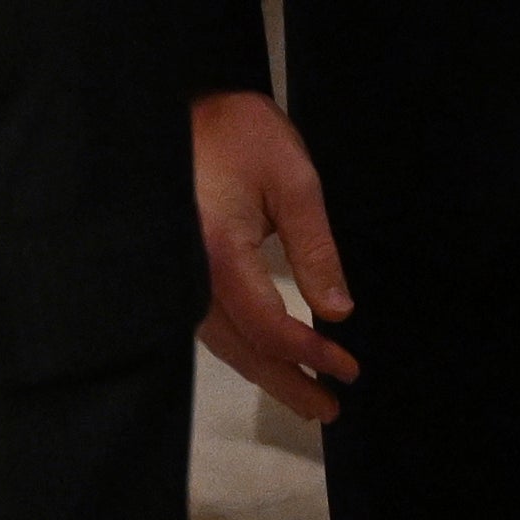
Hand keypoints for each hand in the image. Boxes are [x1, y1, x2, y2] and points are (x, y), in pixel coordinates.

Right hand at [193, 90, 356, 424]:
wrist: (170, 108)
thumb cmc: (239, 132)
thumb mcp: (293, 179)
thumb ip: (315, 248)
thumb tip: (339, 312)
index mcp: (219, 254)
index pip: (269, 326)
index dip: (311, 353)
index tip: (348, 368)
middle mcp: (190, 276)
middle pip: (242, 348)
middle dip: (288, 382)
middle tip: (330, 410)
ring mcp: (177, 277)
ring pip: (223, 342)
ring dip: (266, 372)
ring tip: (308, 397)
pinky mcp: (176, 270)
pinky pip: (211, 323)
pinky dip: (243, 347)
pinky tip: (268, 358)